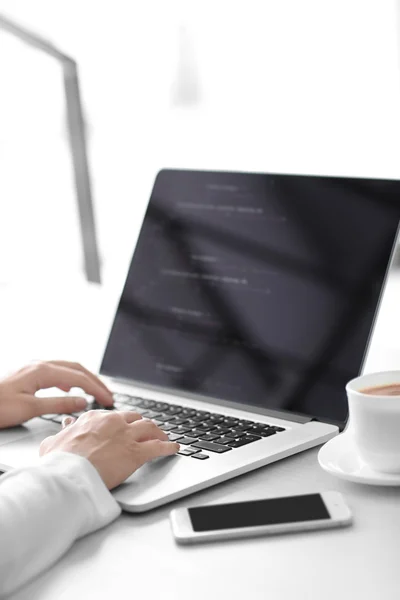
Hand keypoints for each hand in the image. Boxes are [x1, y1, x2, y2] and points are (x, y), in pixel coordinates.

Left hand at [0, 360, 113, 428]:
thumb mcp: (30, 409)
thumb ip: (58, 404)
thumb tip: (82, 402)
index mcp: (42, 371)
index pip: (78, 378)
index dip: (96, 389)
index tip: (109, 400)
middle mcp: (39, 365)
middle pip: (76, 368)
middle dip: (95, 382)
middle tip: (109, 395)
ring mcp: (33, 367)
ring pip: (67, 368)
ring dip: (84, 379)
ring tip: (96, 391)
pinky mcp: (28, 374)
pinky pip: (57, 372)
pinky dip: (70, 380)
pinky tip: (70, 389)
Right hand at [40, 411, 179, 488]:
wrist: (68, 475)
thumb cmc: (59, 462)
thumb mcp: (53, 443)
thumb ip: (62, 433)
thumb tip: (65, 427)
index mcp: (94, 418)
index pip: (114, 415)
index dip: (121, 422)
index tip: (124, 427)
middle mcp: (113, 422)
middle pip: (135, 418)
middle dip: (142, 424)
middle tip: (147, 431)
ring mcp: (126, 436)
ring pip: (150, 427)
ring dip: (159, 432)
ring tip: (164, 437)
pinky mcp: (136, 453)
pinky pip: (159, 447)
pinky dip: (169, 447)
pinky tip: (175, 449)